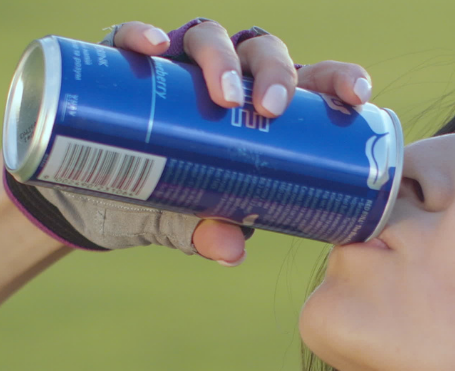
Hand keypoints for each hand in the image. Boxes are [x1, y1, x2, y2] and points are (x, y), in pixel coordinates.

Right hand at [107, 20, 374, 263]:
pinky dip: (142, 35)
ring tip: (221, 96)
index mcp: (262, 104)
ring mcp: (178, 64)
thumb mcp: (194, 219)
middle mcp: (226, 74)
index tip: (356, 96)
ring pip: (209, 36)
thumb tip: (230, 251)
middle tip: (271, 110)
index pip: (312, 80)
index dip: (339, 79)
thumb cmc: (169, 200)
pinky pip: (134, 37)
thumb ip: (213, 229)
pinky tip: (154, 48)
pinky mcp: (127, 64)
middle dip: (274, 73)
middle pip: (263, 51)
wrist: (97, 200)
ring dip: (220, 58)